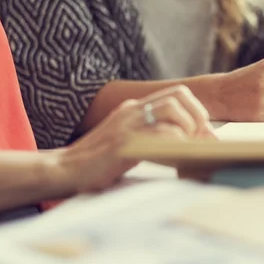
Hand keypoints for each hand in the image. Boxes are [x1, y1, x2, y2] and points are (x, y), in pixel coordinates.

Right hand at [48, 86, 213, 193]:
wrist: (62, 170)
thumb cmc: (98, 162)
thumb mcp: (127, 141)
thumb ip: (152, 136)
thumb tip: (189, 142)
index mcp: (134, 108)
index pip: (177, 94)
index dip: (196, 110)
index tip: (201, 132)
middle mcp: (132, 110)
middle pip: (179, 96)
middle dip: (197, 116)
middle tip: (198, 139)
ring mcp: (127, 124)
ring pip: (172, 110)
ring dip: (187, 129)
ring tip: (185, 148)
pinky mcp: (122, 143)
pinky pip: (159, 134)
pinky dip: (174, 145)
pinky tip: (173, 158)